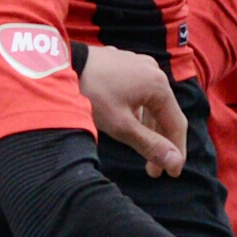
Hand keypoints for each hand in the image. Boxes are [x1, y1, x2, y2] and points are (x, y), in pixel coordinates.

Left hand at [80, 45, 187, 178]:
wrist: (60, 64)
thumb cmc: (92, 94)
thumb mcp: (121, 126)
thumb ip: (150, 144)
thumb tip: (175, 162)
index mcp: (158, 85)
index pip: (176, 124)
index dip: (176, 150)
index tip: (172, 173)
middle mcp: (153, 70)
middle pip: (164, 112)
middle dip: (159, 142)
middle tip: (153, 170)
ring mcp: (137, 64)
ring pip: (150, 102)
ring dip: (148, 127)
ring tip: (141, 149)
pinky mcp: (123, 63)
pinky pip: (138, 92)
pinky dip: (138, 111)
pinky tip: (129, 124)